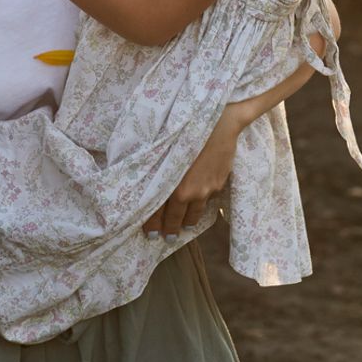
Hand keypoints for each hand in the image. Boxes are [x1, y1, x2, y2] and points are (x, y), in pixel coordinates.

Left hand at [143, 102, 245, 239]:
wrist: (220, 122)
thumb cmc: (187, 130)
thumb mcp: (166, 149)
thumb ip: (157, 170)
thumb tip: (141, 179)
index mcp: (174, 186)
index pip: (159, 212)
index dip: (153, 224)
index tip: (150, 234)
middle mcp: (191, 192)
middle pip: (177, 217)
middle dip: (171, 229)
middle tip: (166, 238)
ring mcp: (208, 189)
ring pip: (196, 212)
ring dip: (188, 221)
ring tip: (184, 226)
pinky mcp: (220, 182)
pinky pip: (209, 199)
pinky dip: (202, 203)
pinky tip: (200, 203)